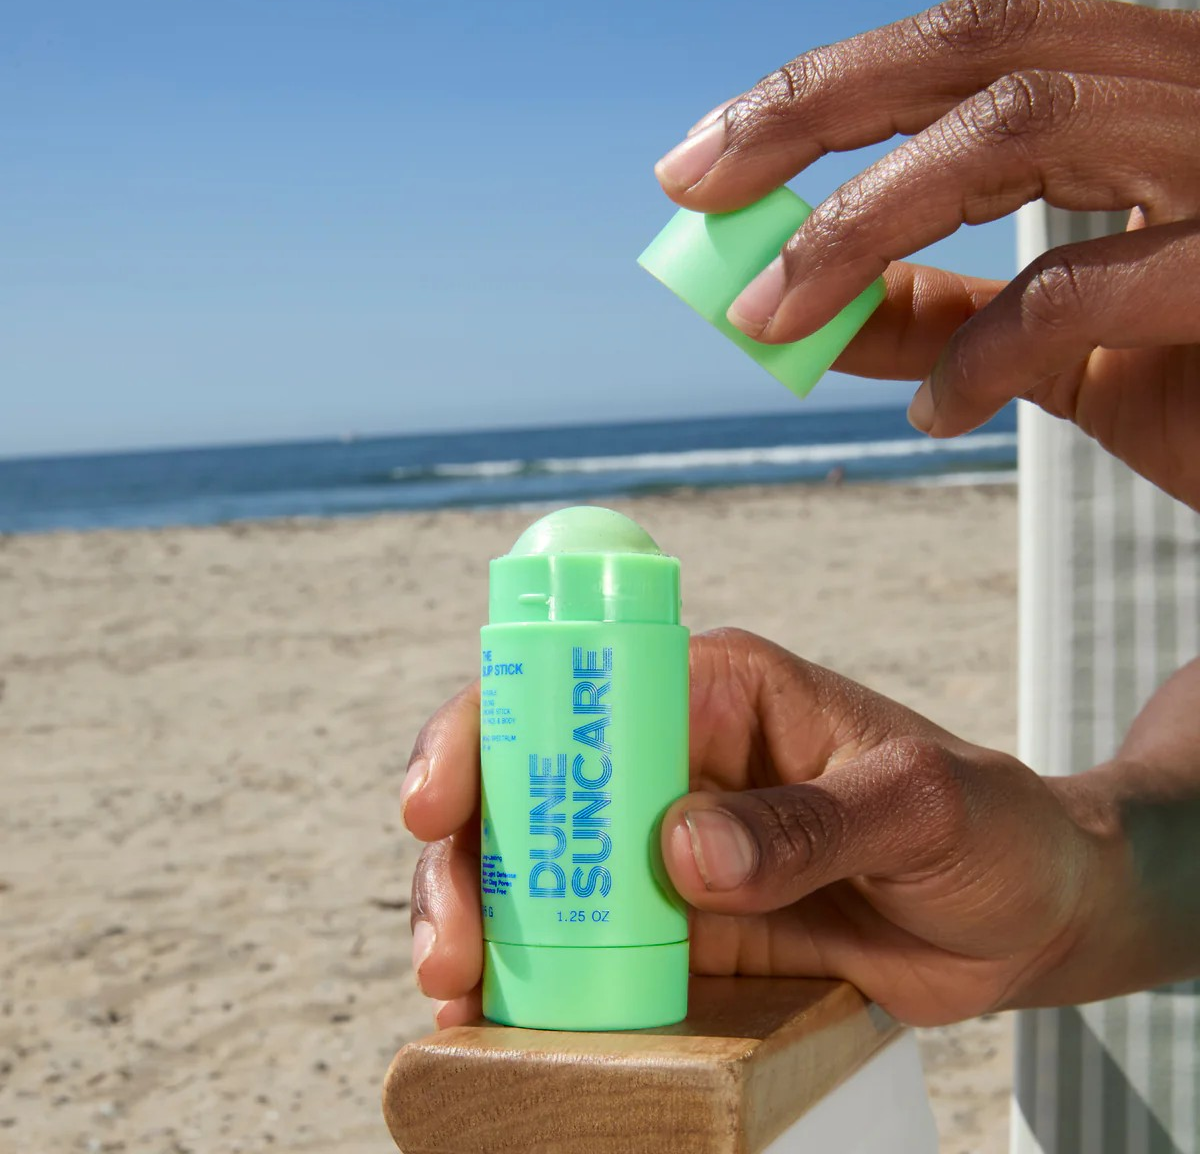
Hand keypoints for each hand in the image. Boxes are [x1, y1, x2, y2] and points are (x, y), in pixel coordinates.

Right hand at [402, 629, 1154, 1028]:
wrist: (1024, 912)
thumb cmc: (985, 822)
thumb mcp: (918, 807)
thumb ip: (810, 822)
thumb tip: (682, 852)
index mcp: (716, 690)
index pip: (578, 685)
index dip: (492, 731)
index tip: (443, 805)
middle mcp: (672, 760)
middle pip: (529, 784)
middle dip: (468, 857)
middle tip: (453, 948)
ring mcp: (666, 848)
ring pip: (538, 871)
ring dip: (483, 925)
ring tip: (463, 997)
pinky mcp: (679, 926)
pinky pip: (588, 948)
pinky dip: (535, 983)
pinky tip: (505, 1026)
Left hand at [654, 0, 1199, 508]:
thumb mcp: (1060, 344)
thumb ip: (949, 313)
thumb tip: (805, 314)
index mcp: (1145, 94)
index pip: (961, 46)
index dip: (820, 93)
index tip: (703, 160)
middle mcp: (1197, 90)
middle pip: (977, 47)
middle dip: (811, 114)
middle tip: (691, 187)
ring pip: (1021, 129)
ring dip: (864, 224)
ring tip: (769, 314)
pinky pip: (1090, 286)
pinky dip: (987, 351)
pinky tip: (937, 413)